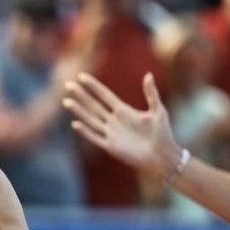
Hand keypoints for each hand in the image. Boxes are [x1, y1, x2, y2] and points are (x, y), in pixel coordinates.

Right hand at [63, 71, 178, 178]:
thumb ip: (151, 93)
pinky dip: (85, 131)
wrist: (162, 155)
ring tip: (66, 101)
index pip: (104, 95)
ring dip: (79, 111)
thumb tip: (148, 75)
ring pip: (91, 119)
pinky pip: (95, 137)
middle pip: (93, 105)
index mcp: (124, 110)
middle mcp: (114, 121)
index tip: (81, 76)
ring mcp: (111, 133)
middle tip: (67, 84)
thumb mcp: (158, 110)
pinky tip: (75, 124)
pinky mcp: (110, 146)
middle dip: (81, 95)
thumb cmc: (162, 133)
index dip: (93, 86)